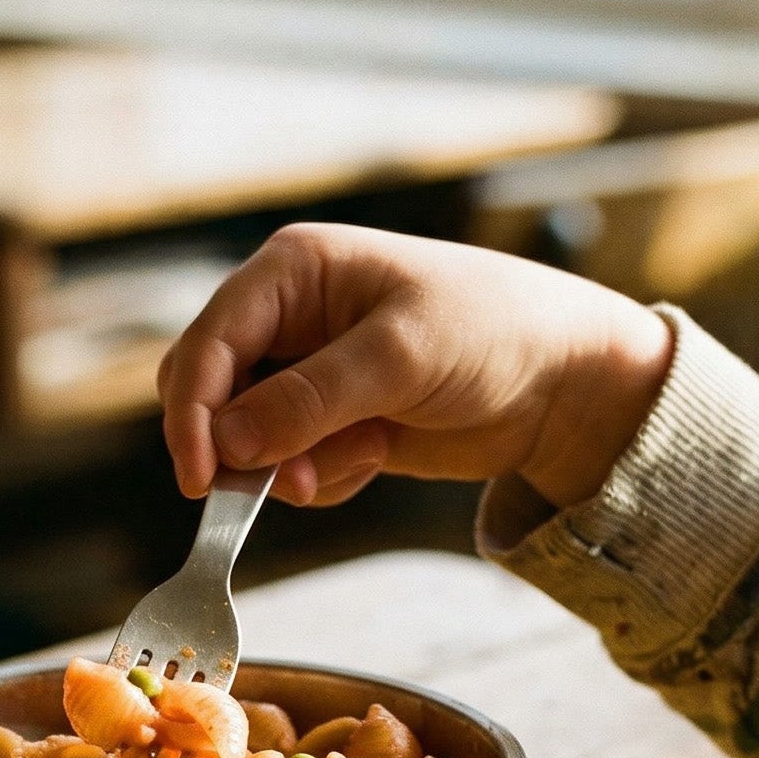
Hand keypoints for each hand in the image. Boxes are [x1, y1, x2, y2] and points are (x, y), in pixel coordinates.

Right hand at [159, 225, 673, 511]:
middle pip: (211, 395)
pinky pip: (289, 467)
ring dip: (293, 467)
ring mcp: (307, 374)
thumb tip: (228, 445)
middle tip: (282, 485)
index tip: (202, 477)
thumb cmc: (494, 332)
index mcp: (293, 272)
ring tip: (362, 456)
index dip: (193, 411)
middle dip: (241, 447)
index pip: (209, 343)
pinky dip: (324, 478)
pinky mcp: (330, 422)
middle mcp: (288, 318)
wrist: (565, 382)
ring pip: (247, 442)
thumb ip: (309, 400)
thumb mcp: (399, 357)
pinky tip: (377, 456)